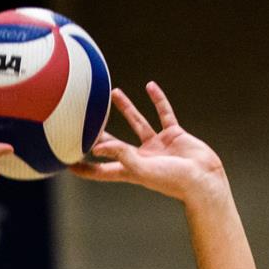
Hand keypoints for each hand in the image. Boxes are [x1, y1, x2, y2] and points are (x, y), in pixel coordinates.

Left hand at [71, 81, 227, 203]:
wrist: (203, 179)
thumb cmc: (172, 181)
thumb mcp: (142, 170)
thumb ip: (121, 156)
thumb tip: (97, 147)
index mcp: (129, 170)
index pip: (100, 170)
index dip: (83, 168)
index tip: (64, 161)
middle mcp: (140, 157)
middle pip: (114, 144)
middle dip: (99, 135)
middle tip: (82, 121)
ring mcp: (157, 145)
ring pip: (137, 122)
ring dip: (126, 108)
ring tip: (113, 92)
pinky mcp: (173, 134)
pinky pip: (163, 113)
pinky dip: (158, 100)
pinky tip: (150, 86)